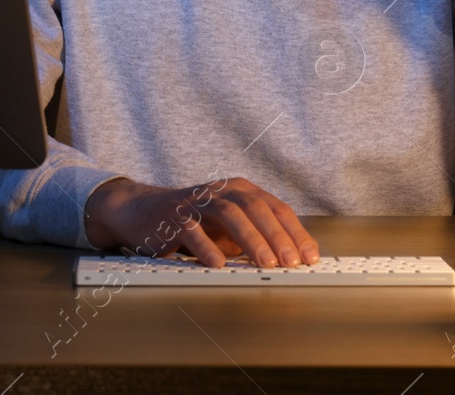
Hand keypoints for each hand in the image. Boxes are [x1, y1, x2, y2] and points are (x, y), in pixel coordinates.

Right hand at [83, 175, 319, 268]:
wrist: (144, 212)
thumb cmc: (196, 223)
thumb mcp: (231, 228)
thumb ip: (258, 237)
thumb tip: (294, 260)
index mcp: (240, 190)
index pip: (275, 207)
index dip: (294, 231)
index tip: (309, 256)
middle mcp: (221, 191)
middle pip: (255, 207)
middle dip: (277, 235)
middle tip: (291, 261)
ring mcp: (197, 202)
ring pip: (229, 214)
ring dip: (250, 239)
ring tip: (265, 263)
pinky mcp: (173, 217)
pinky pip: (192, 230)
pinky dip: (206, 247)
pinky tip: (218, 264)